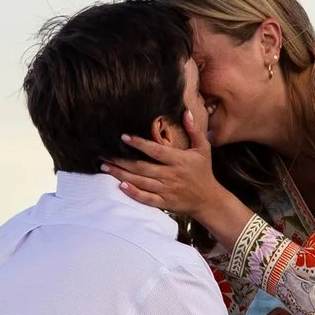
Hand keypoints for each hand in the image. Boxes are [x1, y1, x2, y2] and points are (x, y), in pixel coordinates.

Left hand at [105, 107, 251, 243]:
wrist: (209, 200)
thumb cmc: (204, 172)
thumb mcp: (203, 149)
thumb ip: (194, 130)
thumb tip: (186, 112)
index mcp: (178, 160)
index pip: (156, 151)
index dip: (139, 144)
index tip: (123, 137)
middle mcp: (171, 175)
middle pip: (142, 167)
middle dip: (121, 161)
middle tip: (104, 155)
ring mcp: (167, 190)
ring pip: (141, 182)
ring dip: (121, 175)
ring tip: (105, 168)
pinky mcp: (165, 203)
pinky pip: (147, 199)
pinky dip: (134, 193)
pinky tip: (121, 186)